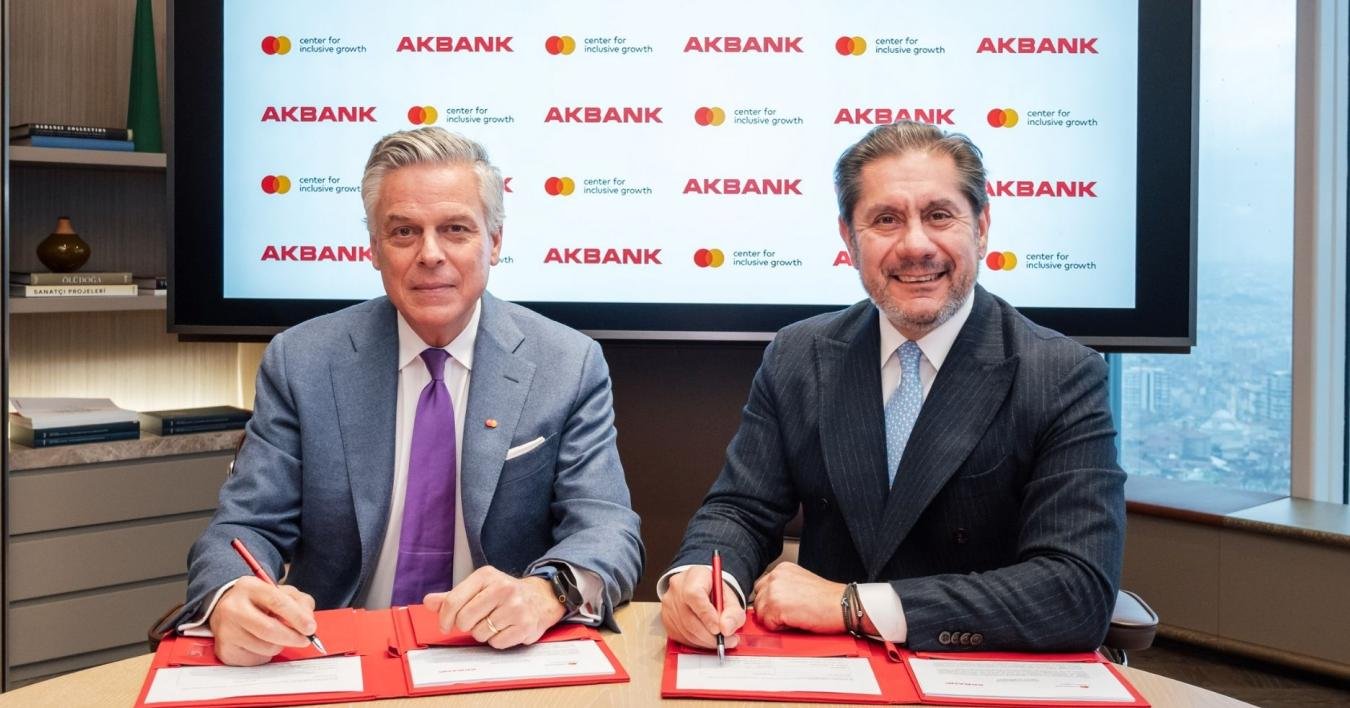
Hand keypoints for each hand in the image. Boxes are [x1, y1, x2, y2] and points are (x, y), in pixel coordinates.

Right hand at [209, 576, 316, 665]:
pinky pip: (255, 660)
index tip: (310, 628)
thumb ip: (300, 603)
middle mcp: (233, 608)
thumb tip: (308, 623)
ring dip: (279, 646)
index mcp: (250, 587)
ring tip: (275, 637)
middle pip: (269, 629)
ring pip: (265, 647)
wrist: (226, 609)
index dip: (297, 617)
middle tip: (305, 640)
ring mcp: (225, 630)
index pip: (277, 602)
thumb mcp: (281, 593)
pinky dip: (265, 655)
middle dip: (292, 637)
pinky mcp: (224, 650)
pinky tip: (260, 644)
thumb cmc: (259, 602)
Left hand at [422, 566, 565, 648]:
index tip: (445, 625)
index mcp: (486, 575)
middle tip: (477, 620)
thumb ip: (452, 596)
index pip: (453, 601)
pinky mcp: (525, 625)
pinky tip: (506, 629)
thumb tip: (428, 602)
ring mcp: (516, 607)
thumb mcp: (478, 588)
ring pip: (480, 634)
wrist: (540, 597)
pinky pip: (496, 643)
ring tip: (495, 622)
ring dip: (483, 633)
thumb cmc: (503, 594)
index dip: (444, 618)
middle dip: (467, 625)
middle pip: (464, 620)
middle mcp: (502, 588)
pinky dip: (497, 640)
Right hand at [660, 566, 744, 649]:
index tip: (719, 629)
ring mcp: (669, 604)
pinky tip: (707, 640)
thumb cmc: (715, 593)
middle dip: (710, 635)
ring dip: (705, 641)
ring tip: (721, 641)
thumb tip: (726, 629)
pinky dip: (697, 643)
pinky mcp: (666, 619)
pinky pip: (681, 637)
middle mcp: (677, 588)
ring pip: (685, 630)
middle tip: (727, 640)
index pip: (695, 595)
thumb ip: (733, 613)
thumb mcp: (731, 598)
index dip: (706, 615)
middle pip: (689, 617)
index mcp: (694, 576)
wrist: (701, 589)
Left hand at [751, 561, 848, 633]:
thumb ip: (783, 588)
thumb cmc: (827, 599)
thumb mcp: (801, 584)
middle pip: (758, 599)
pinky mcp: (776, 606)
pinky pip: (767, 623)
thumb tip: (769, 601)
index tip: (782, 607)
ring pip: (760, 612)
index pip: (762, 587)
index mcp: (782, 569)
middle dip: (769, 610)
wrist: (842, 605)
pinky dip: (779, 628)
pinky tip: (795, 621)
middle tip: (790, 614)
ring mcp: (774, 590)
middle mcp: (776, 576)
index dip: (771, 601)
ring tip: (794, 617)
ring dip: (774, 619)